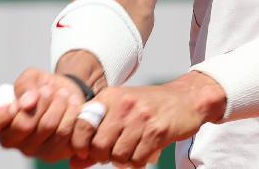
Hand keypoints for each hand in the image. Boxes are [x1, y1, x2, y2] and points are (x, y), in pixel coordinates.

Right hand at [0, 68, 87, 162]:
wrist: (67, 95)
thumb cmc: (42, 88)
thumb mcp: (31, 78)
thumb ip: (25, 85)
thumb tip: (27, 102)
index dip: (1, 115)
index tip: (16, 103)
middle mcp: (12, 139)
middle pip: (24, 124)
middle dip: (41, 101)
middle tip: (48, 90)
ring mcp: (33, 150)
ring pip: (47, 127)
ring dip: (59, 105)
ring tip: (62, 95)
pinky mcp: (55, 154)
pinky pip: (65, 134)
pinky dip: (71, 114)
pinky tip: (71, 106)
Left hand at [69, 72, 225, 167]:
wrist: (185, 99)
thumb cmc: (147, 108)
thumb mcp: (119, 114)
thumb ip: (95, 137)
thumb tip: (73, 163)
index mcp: (109, 97)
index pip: (80, 125)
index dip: (80, 145)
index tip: (87, 151)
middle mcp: (123, 105)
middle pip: (98, 145)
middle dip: (103, 156)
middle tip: (113, 152)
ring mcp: (140, 117)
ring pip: (118, 155)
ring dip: (122, 160)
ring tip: (130, 149)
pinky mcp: (157, 130)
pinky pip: (137, 159)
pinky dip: (138, 161)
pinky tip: (143, 150)